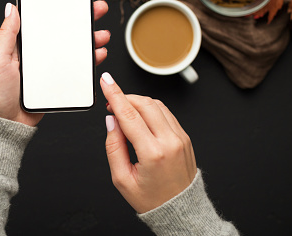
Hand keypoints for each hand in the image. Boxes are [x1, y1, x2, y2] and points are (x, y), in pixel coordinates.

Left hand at [0, 1, 109, 126]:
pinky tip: (97, 55)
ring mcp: (48, 68)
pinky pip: (76, 69)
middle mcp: (37, 54)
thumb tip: (11, 8)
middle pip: (63, 32)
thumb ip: (6, 34)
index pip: (43, 21)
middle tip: (97, 10)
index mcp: (21, 44)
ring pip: (73, 49)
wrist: (4, 123)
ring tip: (101, 36)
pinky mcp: (56, 82)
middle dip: (82, 21)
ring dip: (89, 40)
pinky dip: (89, 61)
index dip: (59, 9)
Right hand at [100, 72, 196, 213]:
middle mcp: (169, 142)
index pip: (129, 115)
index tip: (106, 81)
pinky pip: (166, 113)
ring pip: (156, 104)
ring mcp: (180, 138)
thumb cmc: (152, 199)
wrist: (180, 211)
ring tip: (124, 111)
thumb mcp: (122, 179)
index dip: (114, 94)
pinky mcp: (184, 137)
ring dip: (137, 101)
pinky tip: (140, 117)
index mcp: (153, 153)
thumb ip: (113, 147)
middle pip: (144, 104)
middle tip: (110, 102)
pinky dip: (150, 108)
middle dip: (124, 96)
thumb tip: (111, 122)